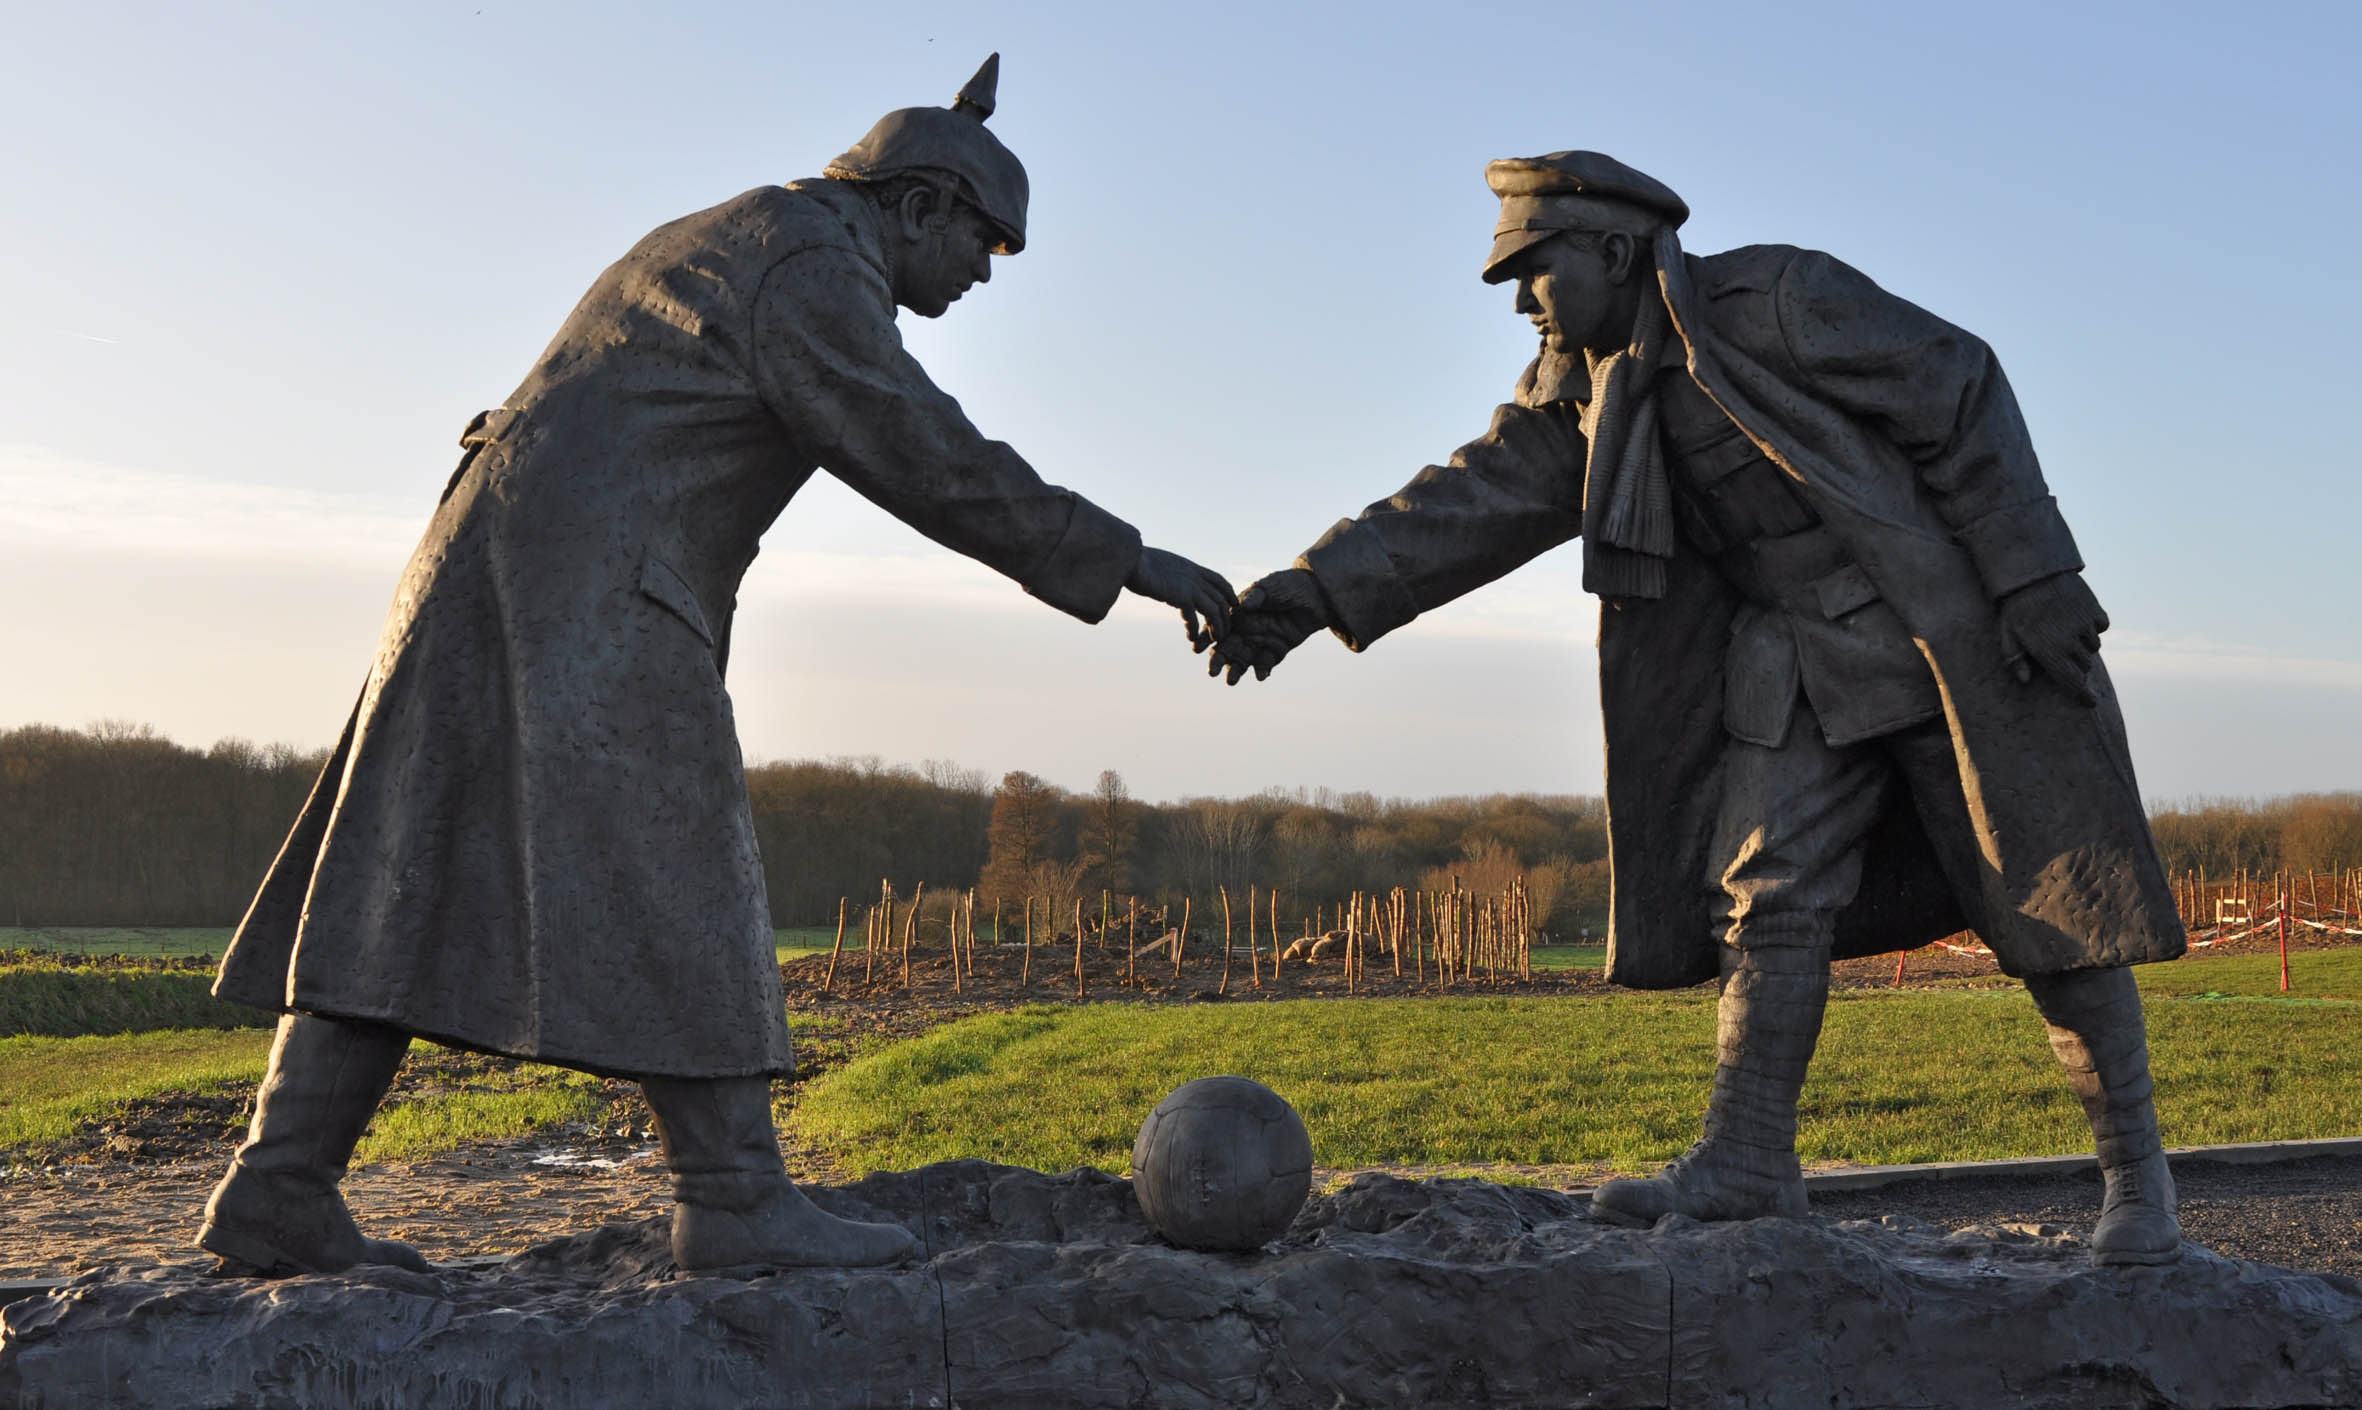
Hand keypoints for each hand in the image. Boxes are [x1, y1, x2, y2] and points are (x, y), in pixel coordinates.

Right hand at [1127, 547, 1234, 650]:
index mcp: (1192, 567)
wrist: (1131, 560)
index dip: (1228, 593)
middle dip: (1226, 617)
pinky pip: (1195, 618)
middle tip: (1224, 631)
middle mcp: (1195, 576)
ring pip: (1215, 610)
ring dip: (1217, 627)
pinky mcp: (1182, 596)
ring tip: (1214, 639)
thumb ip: (1171, 575)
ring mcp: (1191, 585)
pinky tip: (1191, 637)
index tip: (1232, 604)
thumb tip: (1166, 579)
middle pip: (1221, 599)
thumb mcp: (1162, 567)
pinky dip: (1195, 630)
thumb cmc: (1139, 564)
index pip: (1219, 580)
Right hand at [1208, 569, 1331, 683]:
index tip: (1197, 648)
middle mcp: (1247, 630)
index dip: (1207, 638)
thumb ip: (1256, 596)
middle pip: (1227, 648)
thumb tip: (1243, 606)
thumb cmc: (1288, 586)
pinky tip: (1261, 676)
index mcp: (1239, 614)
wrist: (1315, 596)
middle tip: (1210, 672)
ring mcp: (1261, 642)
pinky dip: (1262, 670)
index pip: (1219, 627)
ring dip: (1236, 671)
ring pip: (1243, 660)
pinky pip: (1266, 664)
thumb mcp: (1270, 587)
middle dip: (1218, 660)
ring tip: (1230, 681)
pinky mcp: (1276, 651)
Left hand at [1996, 572, 2107, 705]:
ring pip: (2094, 646)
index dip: (2082, 695)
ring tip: (2066, 630)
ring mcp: (2085, 625)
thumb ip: (2015, 660)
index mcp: (2049, 652)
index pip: (2072, 682)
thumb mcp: (2008, 635)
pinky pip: (2102, 625)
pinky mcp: (2094, 609)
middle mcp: (2071, 642)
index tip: (2090, 702)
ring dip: (2084, 645)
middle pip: (2084, 665)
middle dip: (2076, 665)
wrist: (2032, 572)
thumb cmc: (2015, 607)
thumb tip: (2024, 681)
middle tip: (2063, 653)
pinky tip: (2079, 618)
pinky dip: (2095, 626)